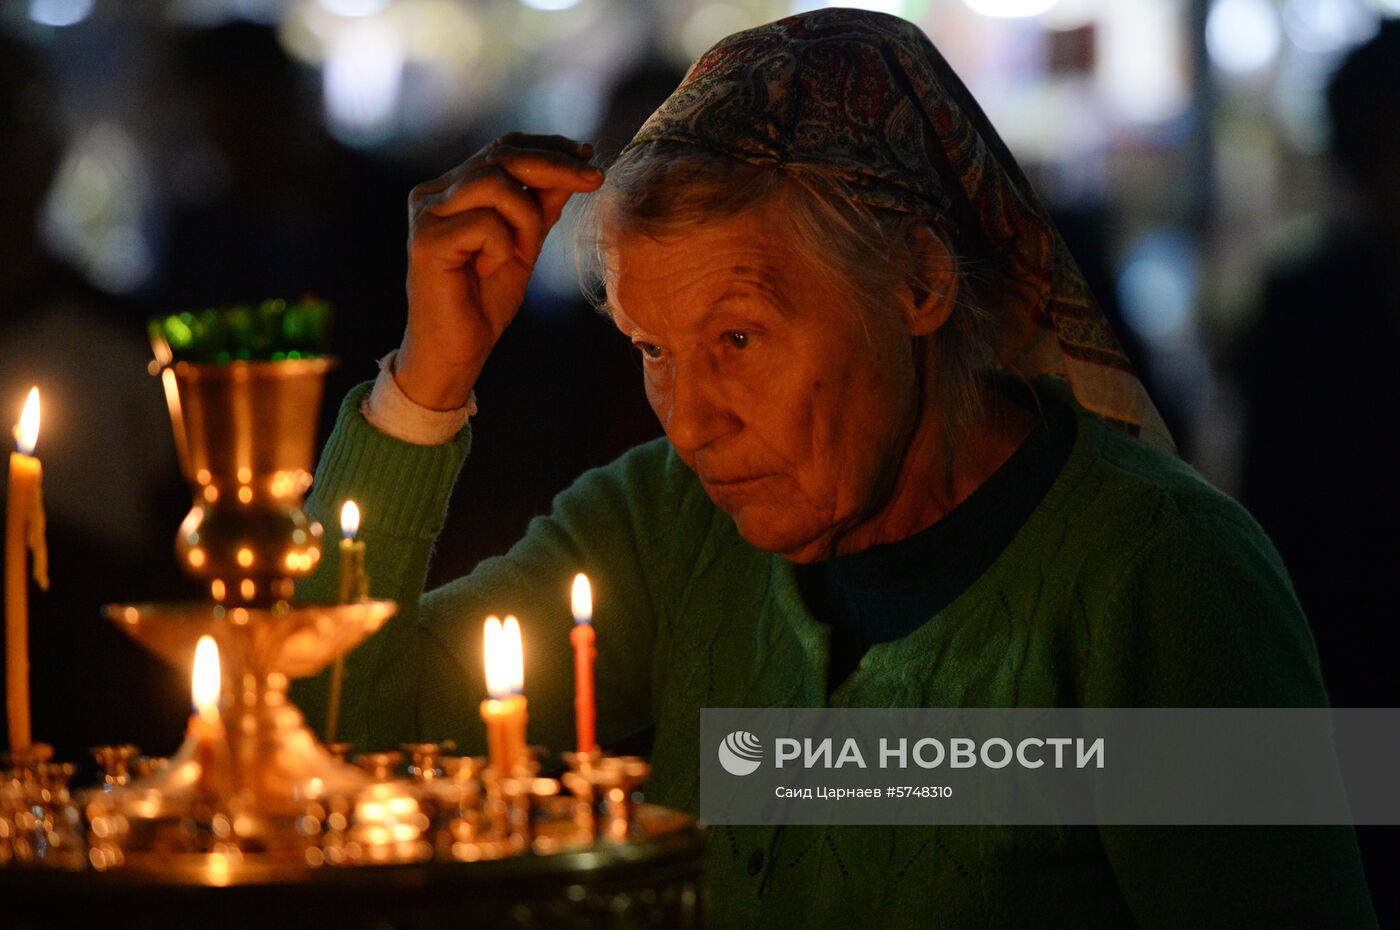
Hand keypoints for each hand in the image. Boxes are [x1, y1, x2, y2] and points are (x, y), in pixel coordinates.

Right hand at [398, 132, 603, 409]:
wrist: (457, 352)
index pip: (502, 149)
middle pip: (500, 156)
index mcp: (451, 189)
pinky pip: (486, 223)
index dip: (547, 147)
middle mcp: (433, 194)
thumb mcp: (524, 244)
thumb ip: (541, 205)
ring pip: (495, 184)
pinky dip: (503, 246)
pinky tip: (487, 270)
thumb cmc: (485, 301)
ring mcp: (426, 214)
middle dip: (555, 165)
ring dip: (525, 216)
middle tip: (595, 178)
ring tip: (523, 252)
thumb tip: (576, 165)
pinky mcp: (427, 240)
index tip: (587, 154)